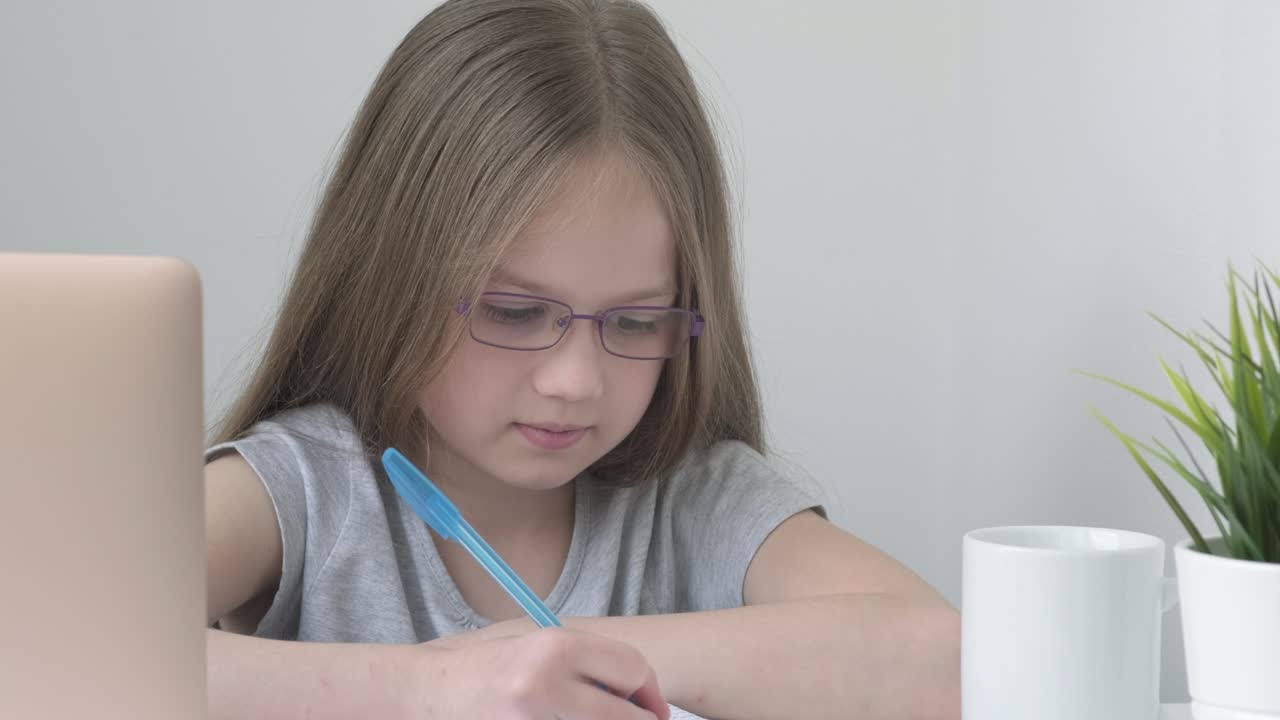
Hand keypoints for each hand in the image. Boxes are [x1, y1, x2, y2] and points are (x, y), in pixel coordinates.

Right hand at [409, 626, 669, 719]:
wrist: (426, 694)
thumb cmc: (486, 669)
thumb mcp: (537, 647)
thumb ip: (586, 663)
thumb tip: (641, 692)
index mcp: (555, 647)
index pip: (632, 669)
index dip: (651, 693)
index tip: (655, 709)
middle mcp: (546, 684)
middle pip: (625, 716)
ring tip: (588, 717)